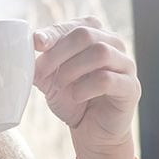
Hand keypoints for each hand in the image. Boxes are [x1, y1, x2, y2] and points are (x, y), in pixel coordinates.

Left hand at [33, 16, 140, 158]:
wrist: (91, 131)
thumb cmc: (72, 99)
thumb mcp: (49, 78)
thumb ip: (40, 61)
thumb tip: (27, 45)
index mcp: (94, 36)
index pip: (73, 26)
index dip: (52, 33)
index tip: (36, 43)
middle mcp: (114, 45)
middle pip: (86, 34)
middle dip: (58, 53)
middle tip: (42, 72)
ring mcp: (125, 65)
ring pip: (100, 52)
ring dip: (72, 69)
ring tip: (59, 85)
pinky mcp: (130, 87)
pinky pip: (107, 79)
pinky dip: (85, 87)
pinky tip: (76, 96)